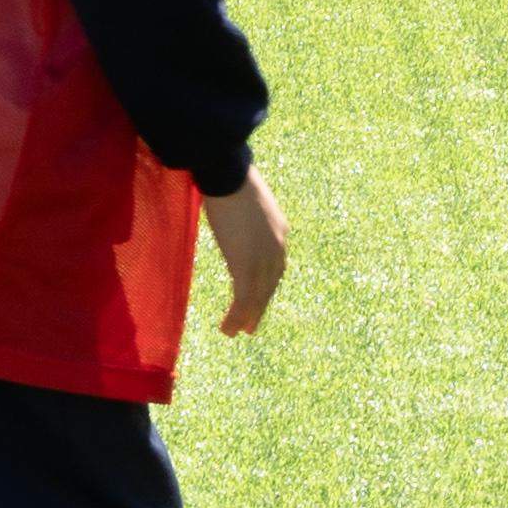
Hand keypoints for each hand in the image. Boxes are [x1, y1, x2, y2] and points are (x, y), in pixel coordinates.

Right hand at [209, 171, 289, 336]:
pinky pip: (244, 299)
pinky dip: (237, 317)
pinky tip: (228, 329)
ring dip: (247, 317)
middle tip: (251, 327)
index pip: (275, 266)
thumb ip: (243, 215)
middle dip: (260, 306)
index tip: (259, 299)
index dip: (266, 285)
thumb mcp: (243, 200)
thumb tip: (228, 208)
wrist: (228, 174)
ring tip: (237, 333)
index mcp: (279, 231)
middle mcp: (278, 247)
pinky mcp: (247, 265)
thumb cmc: (229, 178)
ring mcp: (264, 258)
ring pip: (258, 296)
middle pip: (270, 285)